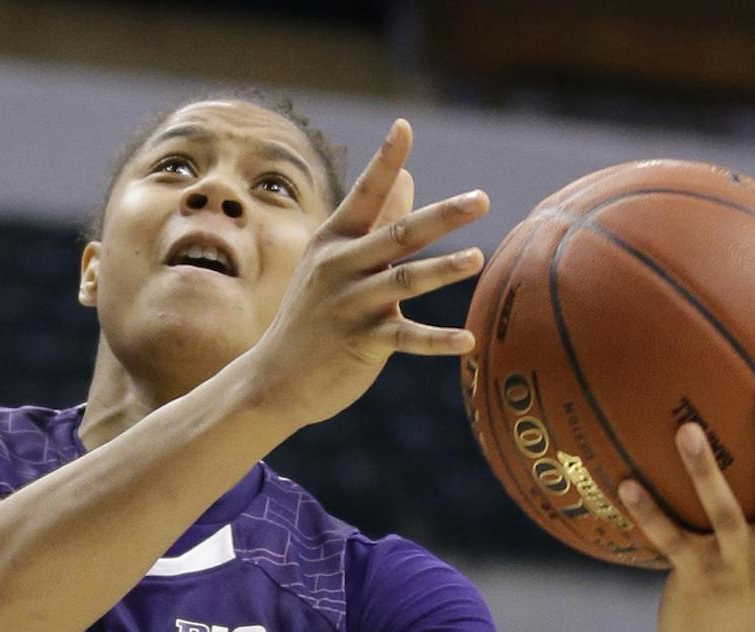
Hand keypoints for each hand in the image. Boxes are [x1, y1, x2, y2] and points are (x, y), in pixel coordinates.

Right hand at [239, 119, 487, 432]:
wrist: (273, 380)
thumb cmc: (311, 316)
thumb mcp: (334, 263)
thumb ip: (376, 221)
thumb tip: (411, 176)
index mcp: (336, 242)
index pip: (365, 194)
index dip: (384, 162)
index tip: (404, 128)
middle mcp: (342, 268)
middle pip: (398, 236)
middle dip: (441, 217)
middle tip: (481, 199)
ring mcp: (352, 307)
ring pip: (403, 282)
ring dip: (441, 270)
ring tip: (476, 258)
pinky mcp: (363, 345)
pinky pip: (407, 338)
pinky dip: (437, 341)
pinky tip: (467, 341)